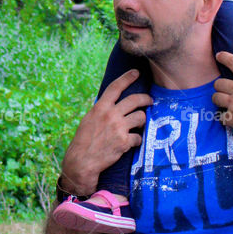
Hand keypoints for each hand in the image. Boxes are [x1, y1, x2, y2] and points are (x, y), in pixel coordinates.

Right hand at [59, 69, 152, 195]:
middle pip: (135, 100)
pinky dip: (136, 140)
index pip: (115, 87)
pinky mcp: (124, 142)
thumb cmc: (84, 140)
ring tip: (139, 124)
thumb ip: (102, 110)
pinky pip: (138, 137)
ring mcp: (118, 128)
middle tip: (150, 100)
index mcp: (100, 108)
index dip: (127, 78)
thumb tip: (112, 103)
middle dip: (146, 99)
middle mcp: (111, 115)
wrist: (82, 161)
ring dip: (141, 121)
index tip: (136, 72)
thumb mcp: (89, 119)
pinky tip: (131, 143)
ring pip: (140, 117)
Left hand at [212, 51, 232, 139]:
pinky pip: (220, 116)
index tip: (219, 56)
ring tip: (223, 102)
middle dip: (220, 86)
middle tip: (224, 90)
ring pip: (216, 98)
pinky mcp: (232, 118)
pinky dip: (224, 117)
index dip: (224, 57)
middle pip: (218, 83)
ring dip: (218, 99)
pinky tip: (229, 118)